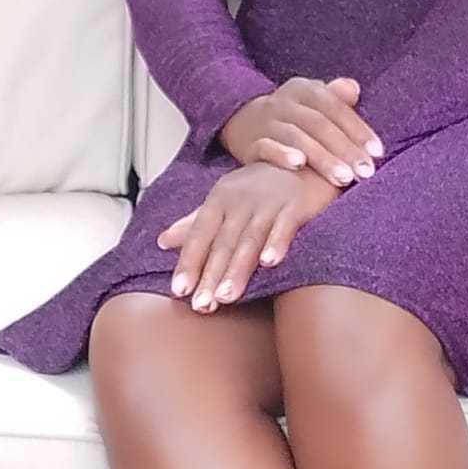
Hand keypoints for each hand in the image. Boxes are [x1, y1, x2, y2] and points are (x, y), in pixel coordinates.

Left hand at [155, 161, 341, 311]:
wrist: (306, 161)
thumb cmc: (261, 186)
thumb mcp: (225, 200)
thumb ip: (195, 223)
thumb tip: (162, 241)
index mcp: (220, 199)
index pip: (199, 234)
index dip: (189, 262)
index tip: (179, 291)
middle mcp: (241, 199)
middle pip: (223, 242)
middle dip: (211, 275)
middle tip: (201, 306)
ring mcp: (269, 201)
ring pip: (250, 239)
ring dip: (238, 268)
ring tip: (226, 297)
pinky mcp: (295, 204)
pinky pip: (285, 226)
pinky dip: (277, 243)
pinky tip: (270, 263)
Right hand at [219, 76, 383, 187]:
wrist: (239, 119)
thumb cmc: (291, 115)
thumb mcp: (312, 101)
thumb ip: (336, 99)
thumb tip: (354, 88)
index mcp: (305, 89)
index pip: (335, 108)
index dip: (357, 130)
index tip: (377, 153)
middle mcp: (284, 102)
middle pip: (319, 124)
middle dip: (345, 149)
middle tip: (365, 173)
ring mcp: (266, 121)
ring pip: (296, 136)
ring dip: (322, 158)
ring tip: (343, 178)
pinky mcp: (249, 142)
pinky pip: (265, 146)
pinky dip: (281, 154)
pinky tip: (299, 166)